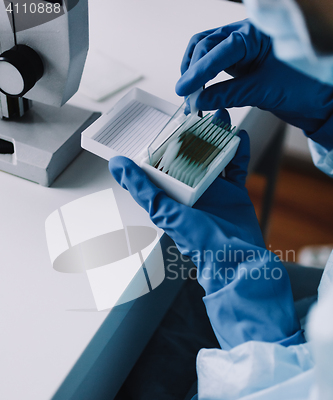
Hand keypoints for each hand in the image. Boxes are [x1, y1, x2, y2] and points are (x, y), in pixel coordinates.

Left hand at [109, 120, 303, 348]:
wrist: (237, 258)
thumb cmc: (199, 241)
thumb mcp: (165, 212)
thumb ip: (143, 188)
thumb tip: (117, 165)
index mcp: (171, 194)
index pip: (163, 162)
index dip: (164, 141)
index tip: (167, 119)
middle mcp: (190, 189)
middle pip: (191, 154)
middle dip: (194, 132)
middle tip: (197, 110)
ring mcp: (213, 189)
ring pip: (213, 155)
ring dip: (216, 136)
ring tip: (219, 115)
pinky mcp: (233, 191)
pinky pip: (235, 165)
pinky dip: (237, 150)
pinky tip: (239, 135)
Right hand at [176, 20, 332, 149]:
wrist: (319, 99)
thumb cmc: (305, 87)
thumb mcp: (264, 90)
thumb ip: (230, 94)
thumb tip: (200, 100)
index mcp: (256, 33)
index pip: (219, 48)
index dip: (199, 71)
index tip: (185, 89)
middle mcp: (246, 36)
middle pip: (206, 45)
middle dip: (193, 72)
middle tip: (188, 99)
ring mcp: (242, 49)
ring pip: (206, 53)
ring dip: (195, 74)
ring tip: (191, 98)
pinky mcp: (240, 64)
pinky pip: (214, 66)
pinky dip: (204, 79)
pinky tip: (201, 94)